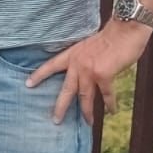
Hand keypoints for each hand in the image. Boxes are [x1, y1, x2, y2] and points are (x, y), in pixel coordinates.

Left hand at [27, 21, 151, 124]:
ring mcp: (90, 70)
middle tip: (55, 120)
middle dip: (60, 106)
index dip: (39, 75)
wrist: (125, 30)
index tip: (28, 84)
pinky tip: (111, 111)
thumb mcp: (89, 46)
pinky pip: (106, 95)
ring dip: (87, 112)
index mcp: (72, 54)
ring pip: (85, 96)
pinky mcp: (103, 75)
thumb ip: (83, 59)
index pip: (51, 65)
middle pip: (66, 89)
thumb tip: (83, 74)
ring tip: (87, 122)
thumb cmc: (111, 37)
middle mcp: (77, 63)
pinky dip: (110, 104)